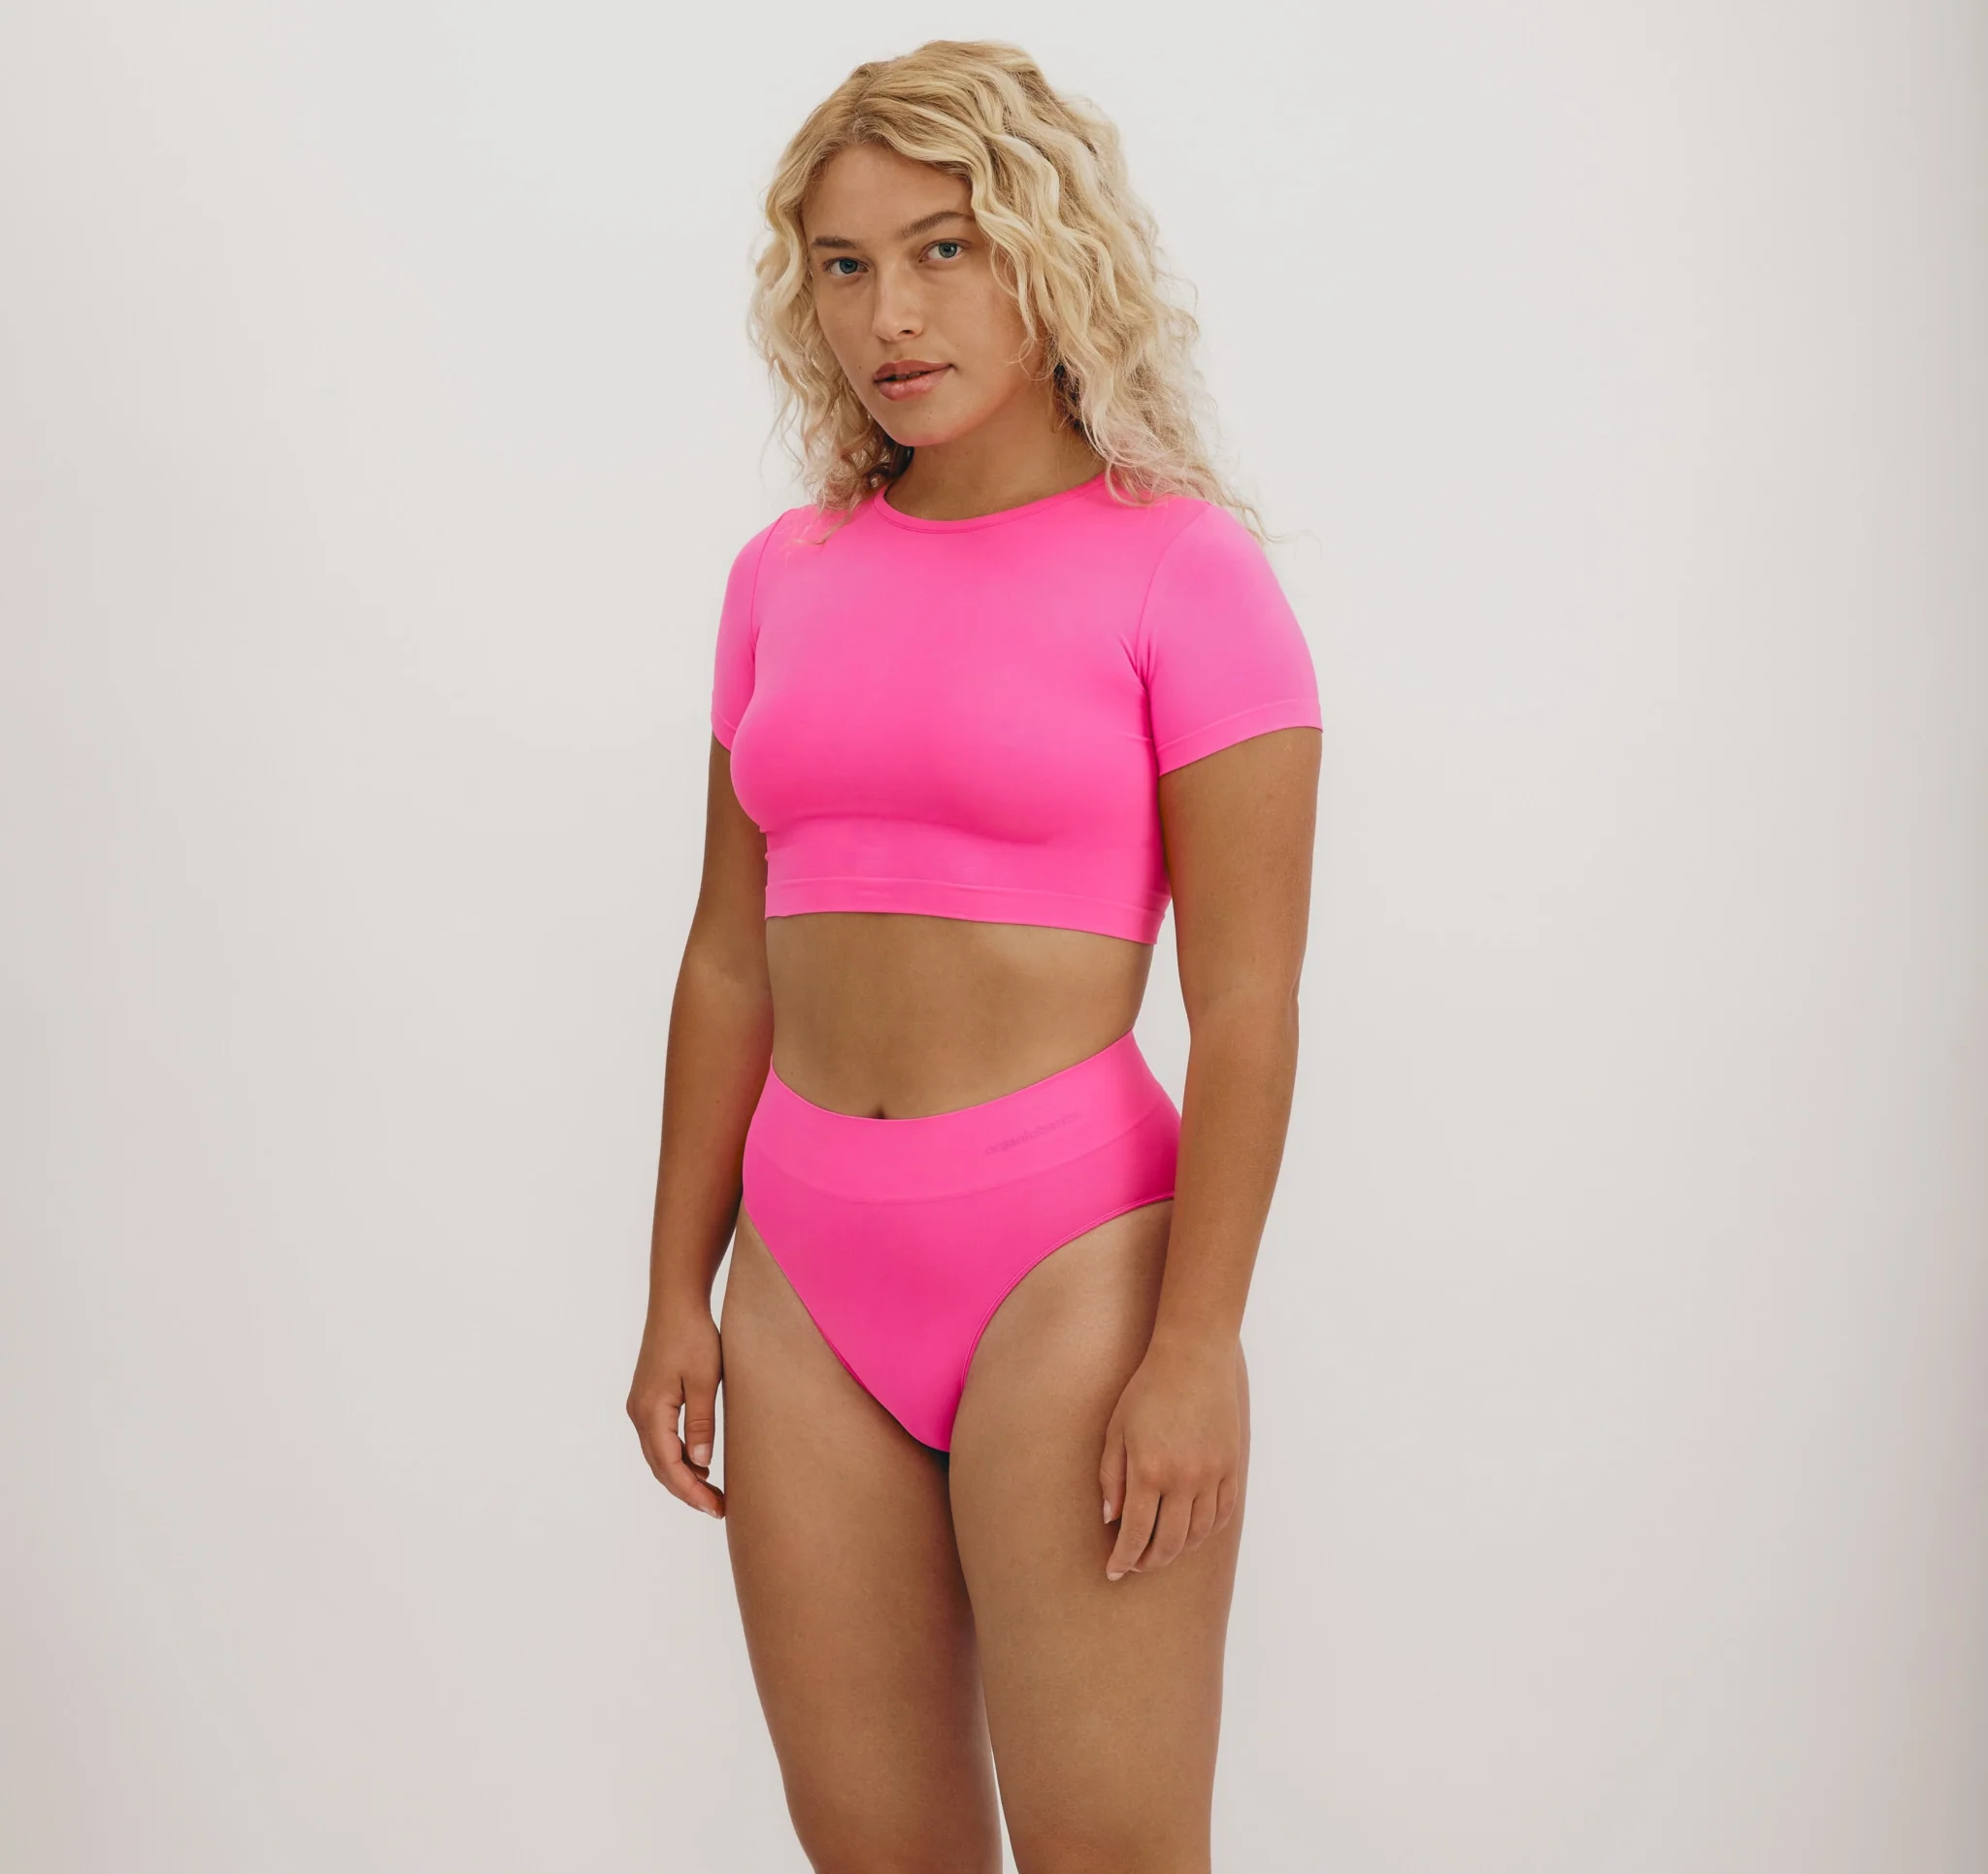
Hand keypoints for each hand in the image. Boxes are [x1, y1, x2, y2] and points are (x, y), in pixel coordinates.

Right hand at [628, 1301, 725, 1518]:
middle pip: (660, 1466)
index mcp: (651, 1411)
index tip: (716, 1509)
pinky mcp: (648, 1398)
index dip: (692, 1492)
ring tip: (712, 1493)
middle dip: (687, 1491)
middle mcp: (639, 1413)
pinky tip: (699, 1463)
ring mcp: (640, 1406)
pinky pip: (659, 1439)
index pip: (670, 1466)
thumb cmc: (694, 1336)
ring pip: (658, 1455)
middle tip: (718, 1508)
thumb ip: (702, 1423)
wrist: (676, 1302)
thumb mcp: (705, 1380)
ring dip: (682, 1476)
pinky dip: (677, 1457)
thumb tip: (701, 1464)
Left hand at [1099, 1335, 1242, 1579]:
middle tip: (1136, 1565)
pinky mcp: (1231, 1466)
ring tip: (1160, 1550)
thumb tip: (1112, 1520)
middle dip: (1149, 1562)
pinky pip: (1222, 1514)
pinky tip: (1191, 1532)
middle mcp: (1183, 1479)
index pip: (1135, 1533)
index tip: (1113, 1572)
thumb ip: (1111, 1477)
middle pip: (1169, 1543)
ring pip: (1198, 1534)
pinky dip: (1206, 1531)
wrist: (1193, 1357)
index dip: (1123, 1559)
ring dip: (1178, 1550)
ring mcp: (1212, 1474)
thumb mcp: (1116, 1430)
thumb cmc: (1147, 1389)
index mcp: (1149, 1470)